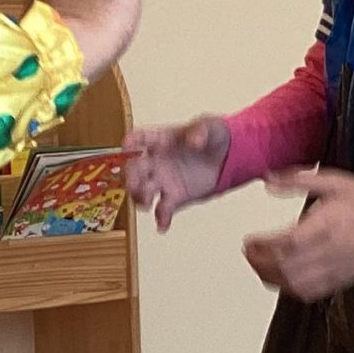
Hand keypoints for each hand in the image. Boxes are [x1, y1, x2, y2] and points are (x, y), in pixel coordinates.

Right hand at [124, 117, 230, 231]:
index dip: (131, 142)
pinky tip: (163, 225)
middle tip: (133, 184)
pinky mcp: (174, 197)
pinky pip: (162, 210)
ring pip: (143, 191)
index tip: (127, 145)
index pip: (140, 138)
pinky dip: (161, 219)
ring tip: (147, 204)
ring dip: (140, 198)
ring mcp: (163, 181)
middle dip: (130, 177)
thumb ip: (202, 131)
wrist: (225, 159)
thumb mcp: (210, 127)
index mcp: (161, 140)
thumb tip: (195, 139)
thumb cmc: (212, 137)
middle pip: (134, 169)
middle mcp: (155, 161)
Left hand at [241, 167, 353, 300]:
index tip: (249, 239)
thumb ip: (297, 180)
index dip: (261, 245)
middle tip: (249, 251)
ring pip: (293, 284)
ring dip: (270, 277)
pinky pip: (309, 293)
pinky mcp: (340, 281)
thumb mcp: (333, 181)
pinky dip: (289, 289)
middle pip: (284, 267)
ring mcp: (334, 270)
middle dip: (258, 262)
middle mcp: (328, 252)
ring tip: (259, 265)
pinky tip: (282, 279)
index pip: (285, 243)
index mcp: (325, 226)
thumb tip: (269, 179)